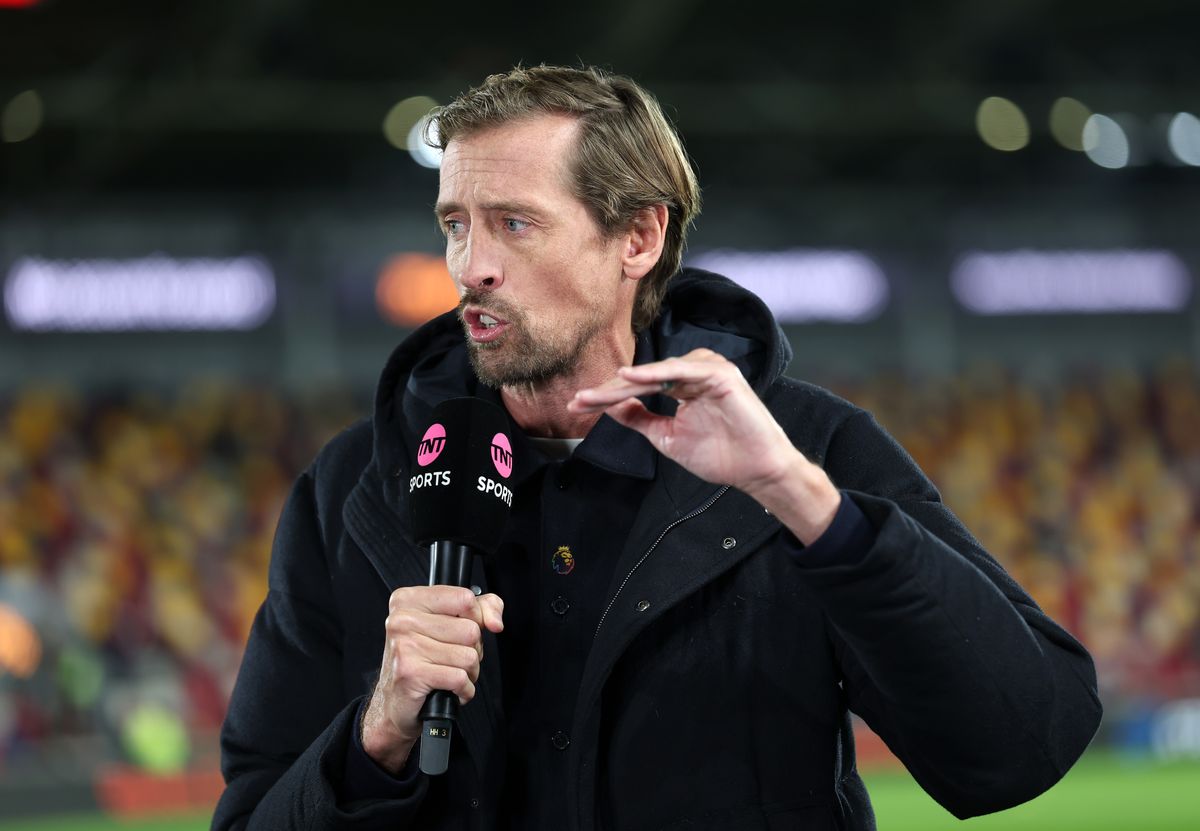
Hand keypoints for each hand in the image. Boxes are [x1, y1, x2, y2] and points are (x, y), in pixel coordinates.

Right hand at [360, 586, 503, 773]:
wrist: (395, 702)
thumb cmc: (423, 659)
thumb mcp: (452, 622)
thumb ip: (482, 608)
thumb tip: (495, 622)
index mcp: (408, 600)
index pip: (465, 598)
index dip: (476, 618)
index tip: (463, 630)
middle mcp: (402, 620)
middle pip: (471, 630)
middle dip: (472, 650)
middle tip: (452, 658)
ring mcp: (405, 646)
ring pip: (468, 656)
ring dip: (469, 672)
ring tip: (449, 673)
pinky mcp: (411, 673)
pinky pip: (460, 678)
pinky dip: (463, 689)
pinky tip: (449, 689)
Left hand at [569, 348, 840, 542]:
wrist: (755, 471)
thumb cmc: (720, 455)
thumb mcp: (667, 438)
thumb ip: (640, 419)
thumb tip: (610, 408)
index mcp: (682, 384)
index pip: (638, 387)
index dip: (607, 397)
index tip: (577, 406)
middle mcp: (693, 372)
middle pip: (642, 378)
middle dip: (607, 391)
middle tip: (577, 400)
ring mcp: (707, 370)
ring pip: (655, 374)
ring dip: (623, 384)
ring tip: (594, 396)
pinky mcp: (719, 373)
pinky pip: (679, 371)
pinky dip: (653, 373)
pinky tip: (629, 376)